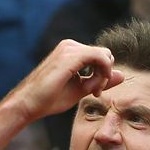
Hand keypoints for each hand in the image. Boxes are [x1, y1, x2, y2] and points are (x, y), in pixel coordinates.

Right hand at [6, 39, 124, 120]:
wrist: (28, 104)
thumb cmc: (49, 99)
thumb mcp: (81, 89)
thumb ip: (100, 80)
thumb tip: (122, 74)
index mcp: (71, 51)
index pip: (100, 56)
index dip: (103, 74)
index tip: (95, 91)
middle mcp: (70, 45)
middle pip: (104, 54)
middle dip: (104, 74)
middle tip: (94, 91)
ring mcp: (69, 48)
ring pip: (104, 55)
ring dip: (102, 75)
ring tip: (91, 91)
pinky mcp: (71, 55)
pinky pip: (100, 57)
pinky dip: (102, 73)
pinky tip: (93, 88)